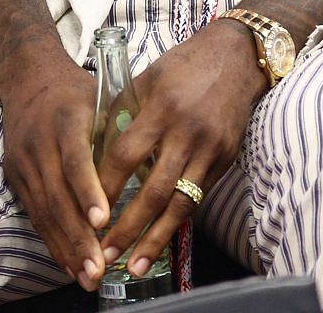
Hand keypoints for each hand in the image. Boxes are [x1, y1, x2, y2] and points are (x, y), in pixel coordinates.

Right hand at [0, 54, 110, 286]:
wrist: (27, 77)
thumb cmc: (77, 92)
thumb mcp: (101, 100)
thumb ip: (122, 132)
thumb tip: (159, 165)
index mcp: (66, 120)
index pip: (76, 160)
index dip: (88, 192)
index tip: (103, 221)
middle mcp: (39, 142)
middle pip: (57, 195)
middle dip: (78, 236)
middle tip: (99, 267)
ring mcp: (23, 160)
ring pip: (43, 211)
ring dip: (66, 247)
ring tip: (88, 276)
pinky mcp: (15, 175)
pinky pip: (34, 214)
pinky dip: (52, 241)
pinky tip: (69, 264)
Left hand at [97, 20, 267, 282]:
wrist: (235, 57)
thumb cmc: (183, 65)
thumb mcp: (147, 79)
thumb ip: (124, 112)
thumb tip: (95, 146)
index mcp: (160, 108)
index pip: (126, 155)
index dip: (106, 186)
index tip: (87, 211)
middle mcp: (186, 132)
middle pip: (153, 190)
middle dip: (127, 227)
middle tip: (104, 253)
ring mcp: (210, 150)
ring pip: (179, 204)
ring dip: (154, 239)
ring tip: (133, 265)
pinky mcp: (226, 160)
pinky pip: (197, 198)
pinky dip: (177, 223)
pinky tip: (161, 242)